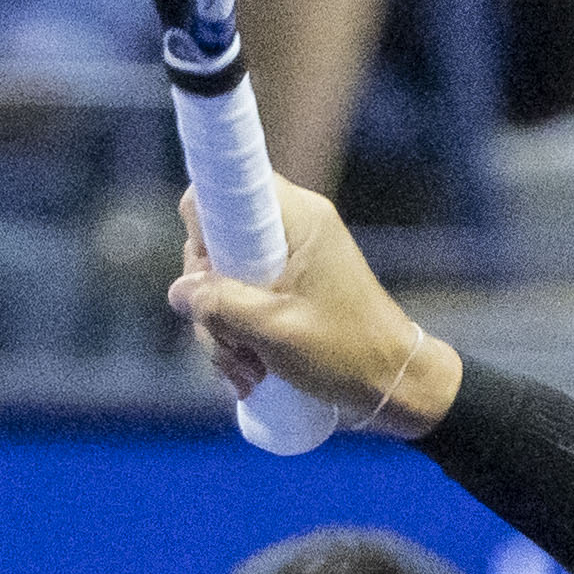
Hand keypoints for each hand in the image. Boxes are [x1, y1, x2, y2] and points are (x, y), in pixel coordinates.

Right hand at [171, 179, 461, 433]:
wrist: (394, 385)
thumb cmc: (347, 353)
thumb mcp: (276, 332)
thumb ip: (222, 306)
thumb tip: (179, 292)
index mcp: (296, 218)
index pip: (223, 188)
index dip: (202, 232)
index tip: (208, 278)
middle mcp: (290, 228)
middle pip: (213, 246)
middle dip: (211, 304)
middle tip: (232, 346)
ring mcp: (287, 261)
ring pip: (223, 284)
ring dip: (224, 334)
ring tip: (249, 374)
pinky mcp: (286, 291)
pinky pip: (242, 305)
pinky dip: (238, 339)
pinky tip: (252, 375)